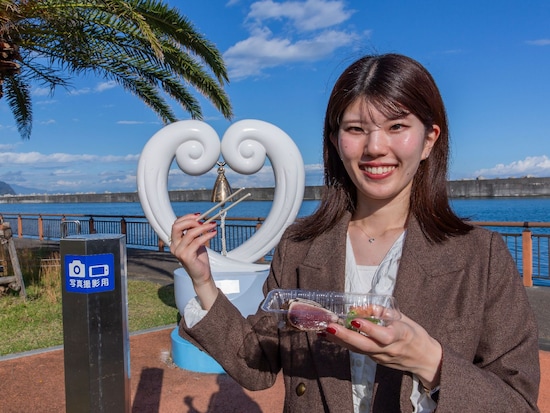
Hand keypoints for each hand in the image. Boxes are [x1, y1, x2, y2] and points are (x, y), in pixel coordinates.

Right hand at [170, 213, 218, 308]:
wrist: (202, 274)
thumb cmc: (199, 259)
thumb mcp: (196, 242)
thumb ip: (194, 232)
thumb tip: (201, 220)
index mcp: (175, 242)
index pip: (176, 224)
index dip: (187, 218)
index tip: (198, 215)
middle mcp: (174, 246)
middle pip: (177, 226)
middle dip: (191, 221)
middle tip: (203, 221)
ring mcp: (179, 252)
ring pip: (190, 233)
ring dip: (203, 227)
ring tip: (212, 226)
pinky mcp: (186, 256)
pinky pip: (197, 241)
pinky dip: (206, 236)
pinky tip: (213, 233)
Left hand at [321, 314, 441, 388]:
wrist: (425, 360)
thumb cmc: (415, 335)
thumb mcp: (404, 319)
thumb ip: (384, 312)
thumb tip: (363, 307)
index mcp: (400, 336)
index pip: (383, 335)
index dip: (369, 328)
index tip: (355, 321)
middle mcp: (389, 349)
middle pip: (365, 345)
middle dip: (345, 336)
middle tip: (330, 327)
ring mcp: (381, 357)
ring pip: (358, 350)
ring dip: (339, 341)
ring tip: (323, 331)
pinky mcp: (375, 360)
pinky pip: (358, 351)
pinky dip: (344, 344)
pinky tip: (330, 337)